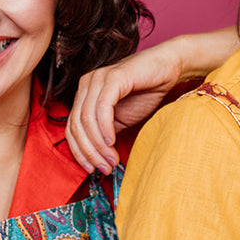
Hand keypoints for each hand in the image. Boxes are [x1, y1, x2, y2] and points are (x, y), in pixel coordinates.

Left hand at [67, 48, 182, 172]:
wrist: (168, 69)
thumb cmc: (146, 92)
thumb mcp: (120, 120)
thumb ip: (104, 134)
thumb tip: (95, 158)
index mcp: (84, 94)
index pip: (71, 127)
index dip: (80, 152)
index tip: (92, 169)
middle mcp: (87, 84)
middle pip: (76, 125)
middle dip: (89, 152)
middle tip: (104, 168)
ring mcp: (98, 78)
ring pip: (86, 118)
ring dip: (98, 145)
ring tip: (111, 159)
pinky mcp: (113, 77)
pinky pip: (102, 107)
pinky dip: (104, 127)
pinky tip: (111, 141)